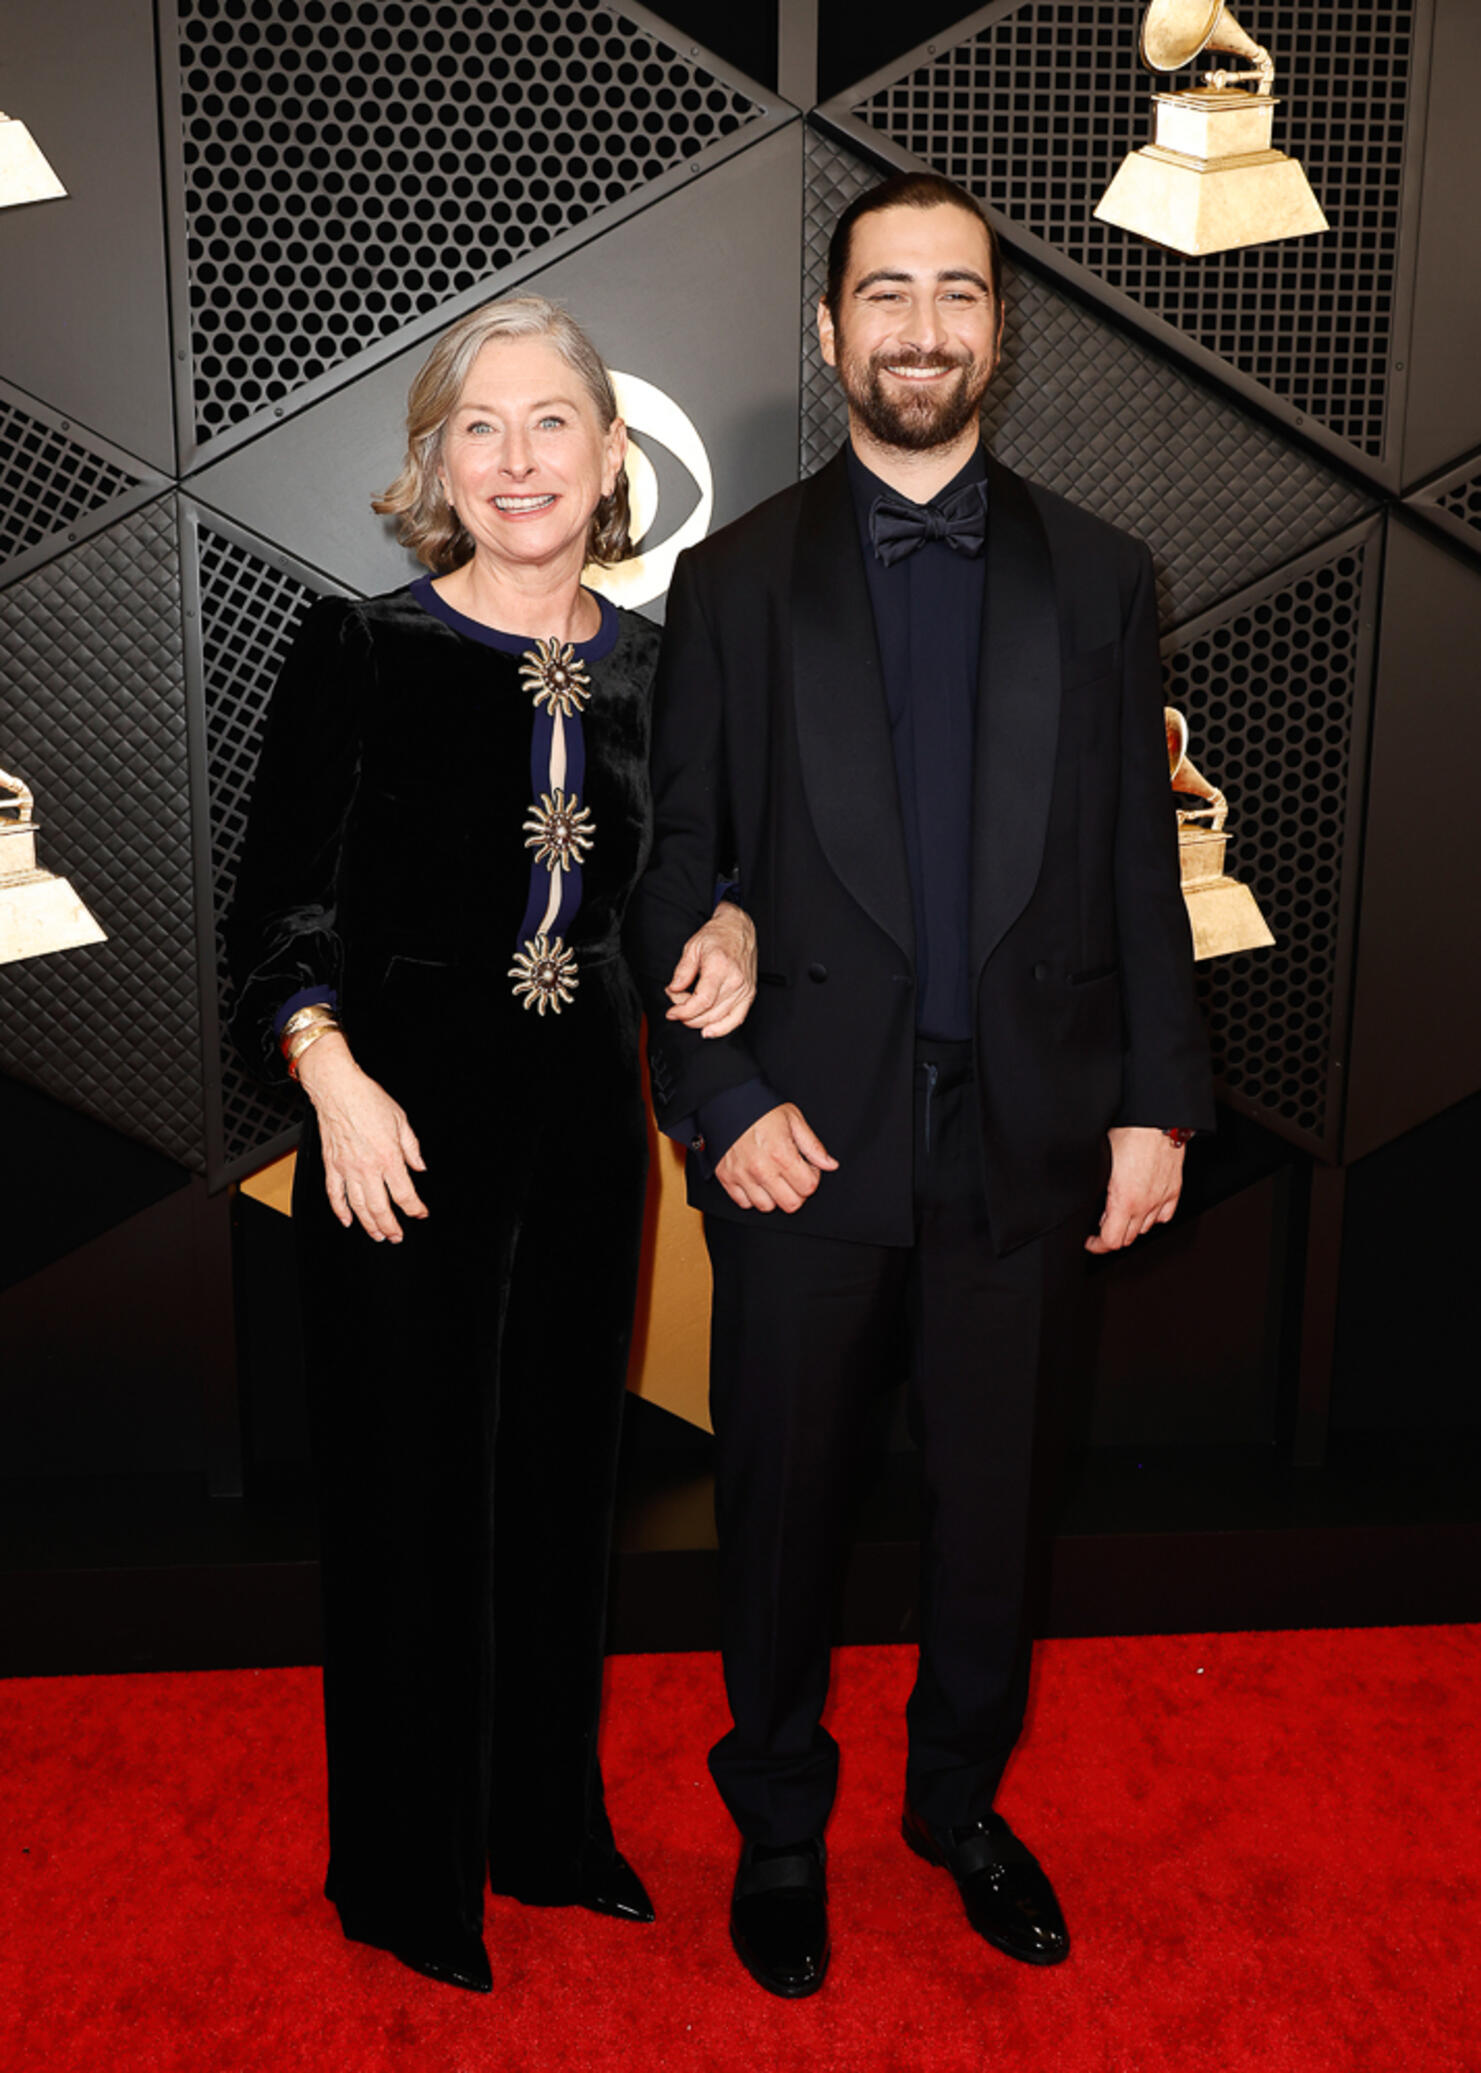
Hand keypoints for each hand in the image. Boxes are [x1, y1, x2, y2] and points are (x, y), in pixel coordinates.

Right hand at [295, 1032, 428, 1242]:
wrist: (338, 1089)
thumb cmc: (367, 1100)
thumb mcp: (401, 1121)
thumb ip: (412, 1148)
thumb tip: (419, 1166)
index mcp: (388, 1157)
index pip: (404, 1194)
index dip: (415, 1209)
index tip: (420, 1213)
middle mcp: (367, 1167)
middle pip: (380, 1208)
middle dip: (391, 1227)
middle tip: (397, 1236)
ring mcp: (346, 1169)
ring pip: (358, 1207)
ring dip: (369, 1225)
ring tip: (378, 1235)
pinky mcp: (331, 1165)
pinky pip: (334, 1195)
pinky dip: (340, 1211)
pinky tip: (347, 1220)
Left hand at [664, 900, 756, 1038]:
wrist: (739, 929)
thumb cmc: (717, 935)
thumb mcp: (692, 947)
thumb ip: (682, 971)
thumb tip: (673, 989)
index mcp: (720, 967)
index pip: (701, 1000)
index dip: (683, 1011)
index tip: (672, 1012)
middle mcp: (735, 980)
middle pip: (709, 1012)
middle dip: (688, 1015)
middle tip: (676, 1006)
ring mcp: (744, 989)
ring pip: (720, 1018)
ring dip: (700, 1022)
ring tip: (688, 1015)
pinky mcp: (749, 994)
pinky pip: (737, 1019)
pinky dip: (722, 1028)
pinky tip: (708, 1031)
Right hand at [715, 1102, 837, 1212]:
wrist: (728, 1100)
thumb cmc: (761, 1107)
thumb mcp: (793, 1119)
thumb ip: (813, 1146)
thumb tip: (830, 1165)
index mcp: (781, 1154)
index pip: (808, 1187)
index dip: (813, 1177)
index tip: (807, 1167)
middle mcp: (761, 1169)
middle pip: (790, 1204)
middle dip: (798, 1192)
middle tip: (794, 1176)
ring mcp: (742, 1175)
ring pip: (767, 1207)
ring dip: (775, 1196)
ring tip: (775, 1178)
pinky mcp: (726, 1177)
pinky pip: (744, 1203)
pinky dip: (752, 1196)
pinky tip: (757, 1180)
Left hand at [1085, 1125, 1184, 1253]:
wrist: (1157, 1119)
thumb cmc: (1129, 1132)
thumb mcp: (1100, 1160)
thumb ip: (1096, 1186)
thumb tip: (1085, 1197)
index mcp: (1124, 1200)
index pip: (1111, 1240)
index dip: (1097, 1245)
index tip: (1089, 1240)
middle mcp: (1145, 1204)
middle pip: (1128, 1238)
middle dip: (1111, 1236)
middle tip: (1100, 1227)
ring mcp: (1161, 1198)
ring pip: (1145, 1229)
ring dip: (1131, 1226)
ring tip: (1119, 1214)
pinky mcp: (1174, 1190)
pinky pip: (1164, 1216)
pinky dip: (1153, 1217)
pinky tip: (1143, 1208)